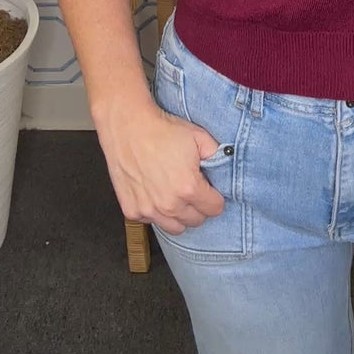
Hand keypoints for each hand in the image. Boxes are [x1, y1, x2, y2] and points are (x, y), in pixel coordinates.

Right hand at [95, 95, 224, 234]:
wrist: (128, 126)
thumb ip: (217, 155)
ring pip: (175, 227)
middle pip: (196, 221)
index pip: (215, 209)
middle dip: (199, 206)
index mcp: (189, 188)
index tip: (210, 189)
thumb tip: (225, 167)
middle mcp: (169, 204)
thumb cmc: (162, 130)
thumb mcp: (199, 136)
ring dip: (179, 215)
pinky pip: (151, 221)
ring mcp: (148, 210)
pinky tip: (155, 193)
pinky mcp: (132, 210)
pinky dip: (156, 212)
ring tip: (176, 195)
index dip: (215, 197)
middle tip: (192, 189)